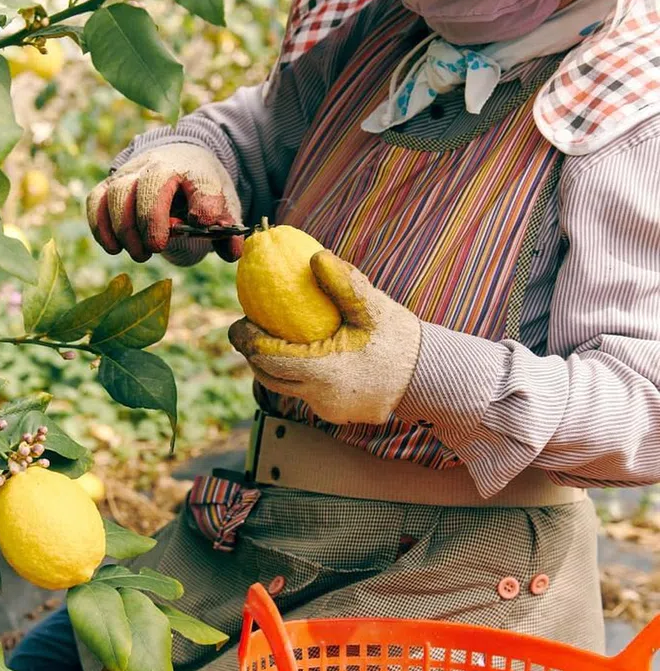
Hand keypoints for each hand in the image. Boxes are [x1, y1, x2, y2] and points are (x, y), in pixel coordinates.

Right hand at [86, 143, 243, 263]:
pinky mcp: (111, 183)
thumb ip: (228, 231)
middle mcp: (160, 164)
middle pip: (148, 185)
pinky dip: (100, 226)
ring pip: (118, 192)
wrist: (180, 161)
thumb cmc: (201, 191)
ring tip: (140, 254)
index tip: (203, 223)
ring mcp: (132, 172)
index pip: (202, 183)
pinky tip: (114, 248)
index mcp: (196, 170)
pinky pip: (96, 200)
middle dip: (150, 221)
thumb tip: (231, 251)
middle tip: (156, 249)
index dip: (204, 204)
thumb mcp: (223, 206)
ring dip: (124, 228)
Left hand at [229, 251, 421, 425]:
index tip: (239, 322)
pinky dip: (299, 375)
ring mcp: (328, 411)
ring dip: (274, 367)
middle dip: (253, 355)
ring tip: (272, 339)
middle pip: (270, 378)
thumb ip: (343, 283)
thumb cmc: (401, 340)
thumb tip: (313, 256)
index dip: (247, 341)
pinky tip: (304, 353)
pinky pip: (307, 394)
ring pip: (287, 389)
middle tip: (249, 329)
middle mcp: (320, 398)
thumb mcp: (374, 307)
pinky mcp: (337, 415)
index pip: (269, 359)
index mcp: (323, 373)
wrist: (430, 379)